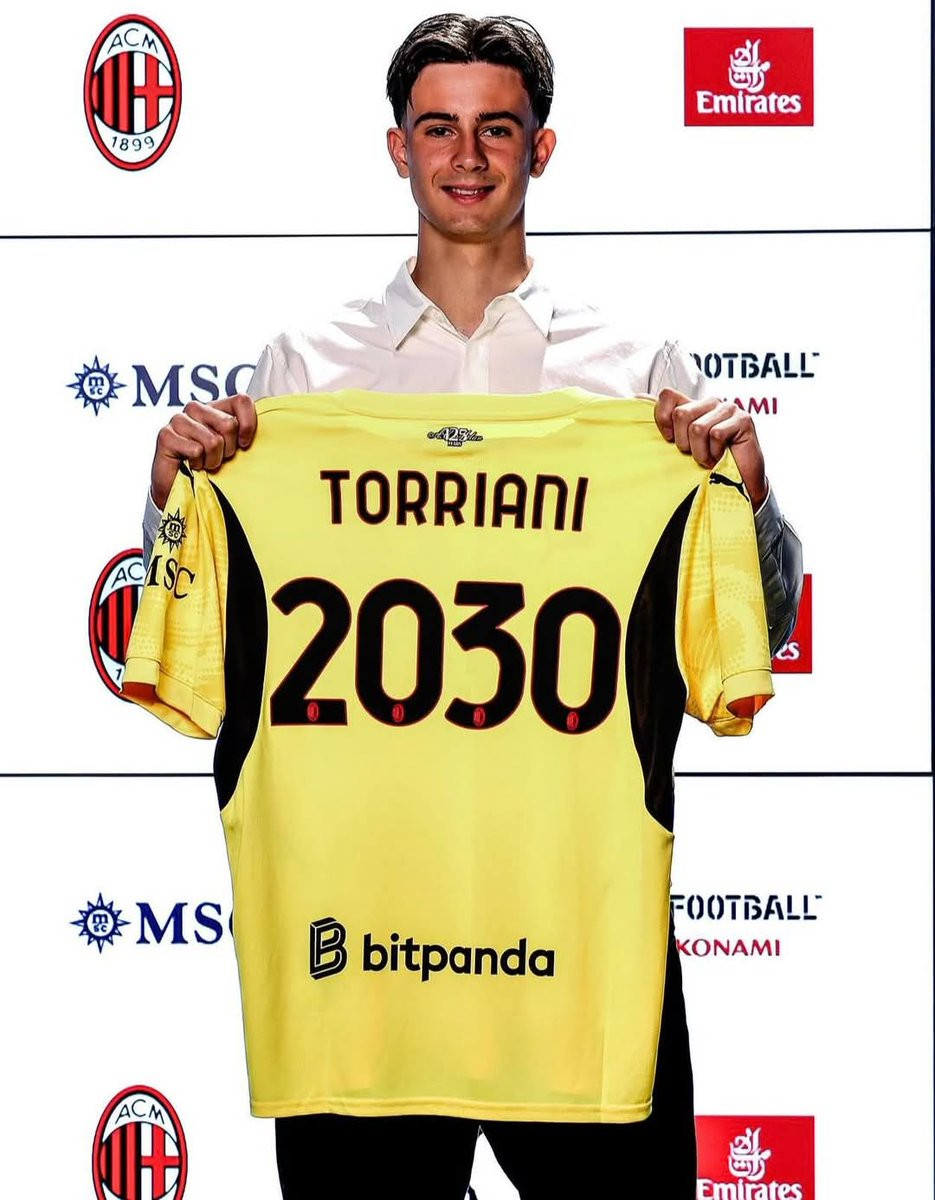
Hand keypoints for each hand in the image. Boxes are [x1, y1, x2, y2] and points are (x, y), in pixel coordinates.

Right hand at [151, 394, 257, 508]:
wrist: (184, 490)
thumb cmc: (212, 469)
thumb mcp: (235, 451)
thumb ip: (247, 436)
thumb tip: (272, 432)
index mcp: (216, 408)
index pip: (241, 400)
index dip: (248, 424)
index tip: (245, 445)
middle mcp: (197, 408)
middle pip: (229, 424)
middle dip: (228, 450)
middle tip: (218, 458)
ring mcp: (179, 419)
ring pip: (213, 440)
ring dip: (212, 460)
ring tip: (204, 463)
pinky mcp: (166, 434)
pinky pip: (196, 449)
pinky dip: (197, 464)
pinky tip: (190, 465)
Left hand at [654, 388, 767, 508]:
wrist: (738, 484)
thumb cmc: (707, 464)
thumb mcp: (679, 444)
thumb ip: (663, 421)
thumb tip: (636, 396)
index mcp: (693, 405)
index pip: (667, 395)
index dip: (663, 420)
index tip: (670, 439)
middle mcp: (710, 402)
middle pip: (680, 414)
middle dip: (683, 442)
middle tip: (695, 452)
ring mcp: (728, 408)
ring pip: (697, 427)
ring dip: (700, 452)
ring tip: (708, 458)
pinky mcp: (744, 419)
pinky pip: (716, 434)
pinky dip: (714, 453)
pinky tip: (720, 457)